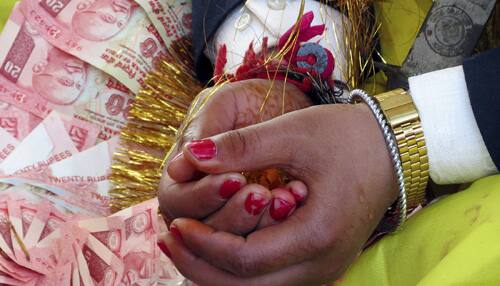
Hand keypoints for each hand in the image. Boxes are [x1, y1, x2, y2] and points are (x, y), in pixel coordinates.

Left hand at [159, 104, 398, 284]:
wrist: (393, 148)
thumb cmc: (349, 138)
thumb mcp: (295, 133)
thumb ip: (241, 146)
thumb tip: (191, 155)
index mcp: (318, 236)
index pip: (246, 260)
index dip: (205, 243)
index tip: (176, 220)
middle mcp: (322, 265)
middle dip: (201, 265)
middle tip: (169, 236)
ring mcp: (322, 268)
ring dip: (216, 269)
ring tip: (185, 240)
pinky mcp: (318, 261)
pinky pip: (268, 278)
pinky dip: (236, 267)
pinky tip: (215, 243)